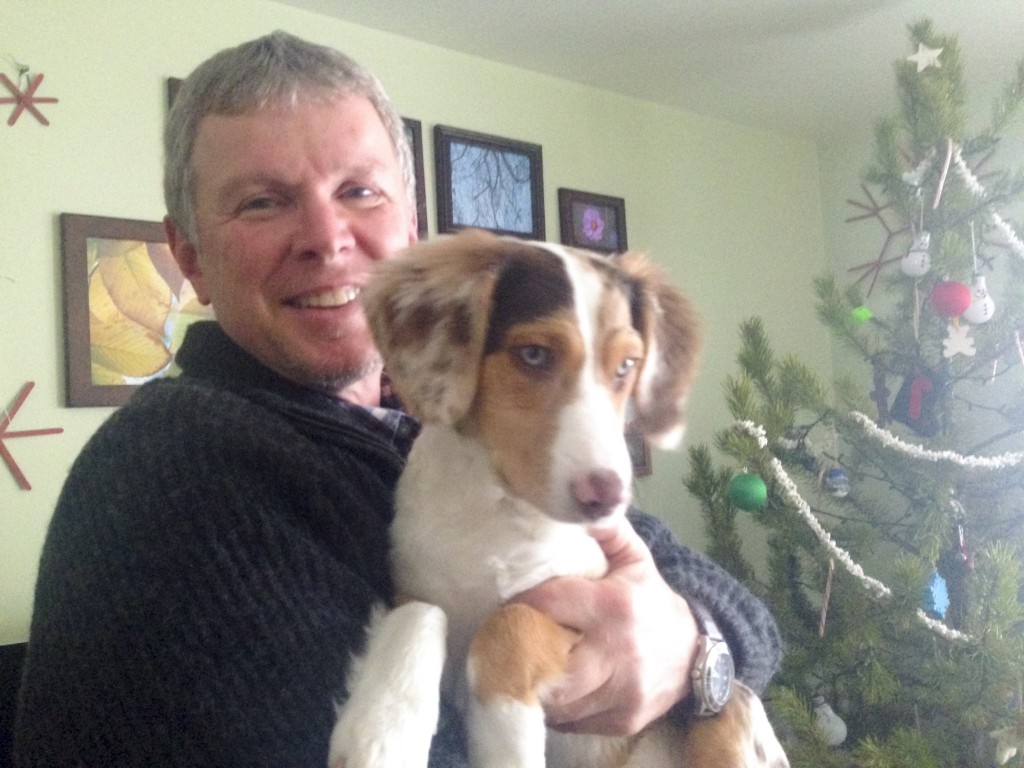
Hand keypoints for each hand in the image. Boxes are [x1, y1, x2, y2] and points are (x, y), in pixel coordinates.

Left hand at [514, 518, 700, 734]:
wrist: (698, 654)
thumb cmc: (652, 600)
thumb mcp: (635, 558)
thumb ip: (606, 529)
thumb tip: (582, 498)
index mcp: (615, 606)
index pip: (550, 604)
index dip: (522, 603)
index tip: (507, 601)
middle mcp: (618, 652)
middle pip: (548, 660)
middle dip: (519, 651)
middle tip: (501, 641)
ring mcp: (621, 692)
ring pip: (557, 698)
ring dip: (532, 683)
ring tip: (517, 665)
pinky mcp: (622, 720)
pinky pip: (572, 721)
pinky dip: (555, 707)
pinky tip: (549, 688)